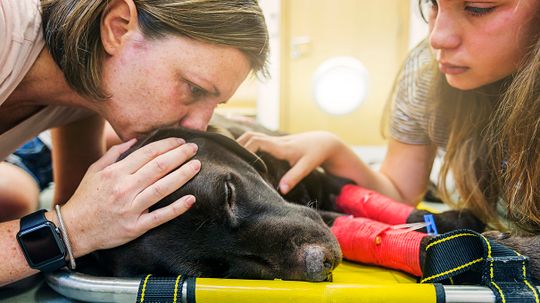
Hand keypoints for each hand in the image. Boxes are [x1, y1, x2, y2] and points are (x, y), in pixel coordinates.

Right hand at [60, 137, 200, 255]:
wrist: (74, 230)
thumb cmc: (86, 198)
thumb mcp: (95, 170)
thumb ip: (115, 153)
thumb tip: (135, 140)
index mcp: (115, 173)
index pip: (147, 154)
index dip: (167, 145)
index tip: (180, 141)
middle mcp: (124, 189)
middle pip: (158, 167)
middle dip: (179, 155)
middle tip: (194, 148)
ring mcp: (131, 209)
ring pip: (162, 188)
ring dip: (182, 175)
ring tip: (196, 166)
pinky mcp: (136, 227)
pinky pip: (160, 216)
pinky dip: (177, 208)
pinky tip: (191, 199)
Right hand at [237, 131, 341, 193]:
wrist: (324, 142)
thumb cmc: (315, 154)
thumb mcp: (307, 166)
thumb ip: (294, 177)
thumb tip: (281, 190)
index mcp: (280, 146)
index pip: (256, 142)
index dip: (245, 150)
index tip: (238, 162)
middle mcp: (275, 140)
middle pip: (250, 136)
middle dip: (237, 145)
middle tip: (227, 159)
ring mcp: (274, 140)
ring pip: (252, 136)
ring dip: (241, 144)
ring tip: (231, 158)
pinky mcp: (275, 142)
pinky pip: (257, 140)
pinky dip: (247, 145)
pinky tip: (242, 155)